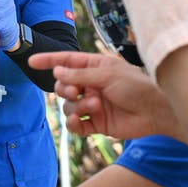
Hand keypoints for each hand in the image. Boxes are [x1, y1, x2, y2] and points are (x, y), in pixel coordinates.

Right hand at [29, 51, 181, 139]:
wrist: (156, 112)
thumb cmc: (137, 86)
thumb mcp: (107, 75)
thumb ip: (80, 75)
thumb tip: (57, 72)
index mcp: (94, 67)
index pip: (66, 62)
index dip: (49, 61)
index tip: (32, 61)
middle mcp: (91, 85)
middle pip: (63, 85)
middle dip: (65, 88)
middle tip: (77, 91)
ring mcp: (92, 104)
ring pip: (68, 106)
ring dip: (76, 106)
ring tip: (94, 106)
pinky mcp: (96, 123)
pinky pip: (75, 125)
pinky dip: (74, 124)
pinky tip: (81, 122)